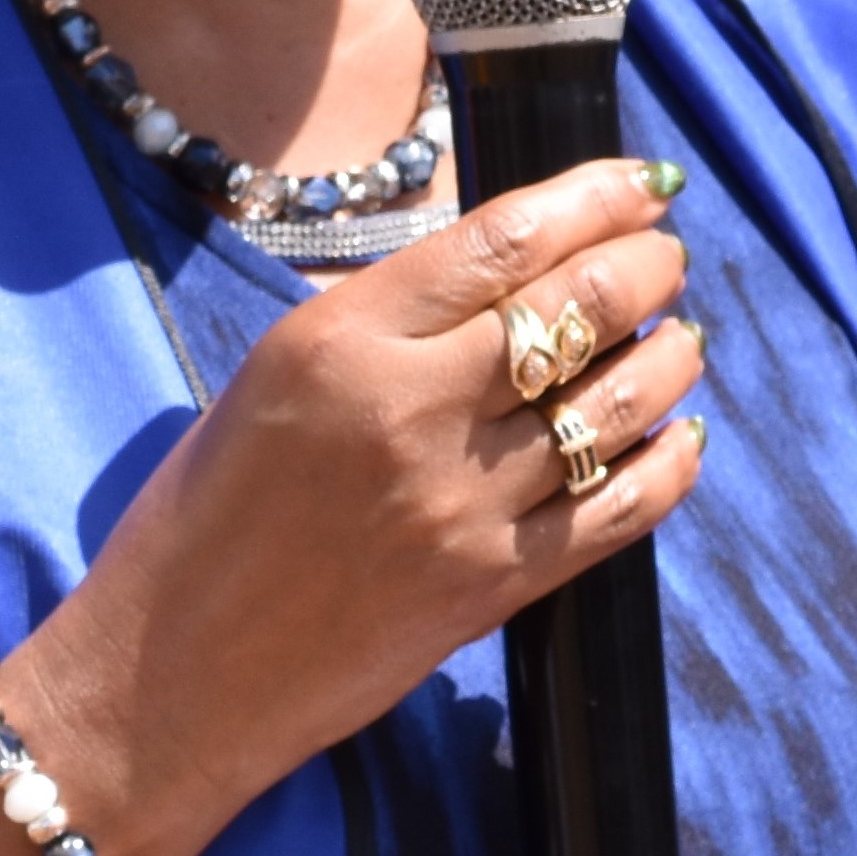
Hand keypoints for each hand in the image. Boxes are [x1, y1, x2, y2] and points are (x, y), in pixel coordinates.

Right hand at [14, 160, 707, 855]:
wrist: (174, 672)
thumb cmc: (204, 516)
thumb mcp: (275, 375)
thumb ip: (385, 320)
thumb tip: (506, 269)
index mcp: (339, 338)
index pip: (504, 237)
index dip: (595, 197)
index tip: (640, 182)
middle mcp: (409, 409)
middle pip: (579, 306)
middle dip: (647, 263)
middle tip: (665, 254)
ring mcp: (460, 503)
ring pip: (617, 404)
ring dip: (671, 356)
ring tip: (682, 335)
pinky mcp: (491, 588)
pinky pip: (619, 513)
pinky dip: (668, 467)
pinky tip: (679, 438)